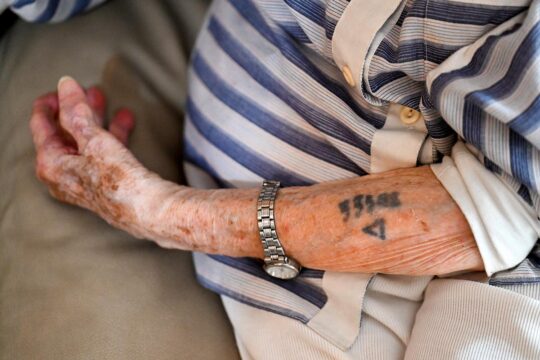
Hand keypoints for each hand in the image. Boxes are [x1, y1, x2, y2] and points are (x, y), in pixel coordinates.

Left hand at [29, 76, 163, 236]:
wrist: (146, 209)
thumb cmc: (117, 180)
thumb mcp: (94, 139)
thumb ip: (76, 111)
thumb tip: (65, 85)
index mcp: (50, 164)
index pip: (41, 125)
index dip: (51, 103)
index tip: (62, 87)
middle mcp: (62, 174)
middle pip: (64, 133)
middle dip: (76, 109)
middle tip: (85, 91)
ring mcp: (82, 179)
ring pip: (85, 141)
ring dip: (95, 119)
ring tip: (104, 99)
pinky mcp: (103, 182)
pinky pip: (101, 152)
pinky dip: (110, 134)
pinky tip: (124, 121)